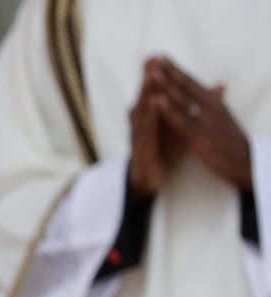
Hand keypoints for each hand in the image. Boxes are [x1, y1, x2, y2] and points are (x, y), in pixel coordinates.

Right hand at [128, 65, 184, 195]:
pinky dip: (149, 118)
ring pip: (143, 110)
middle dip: (148, 78)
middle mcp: (142, 122)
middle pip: (145, 96)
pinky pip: (146, 130)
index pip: (154, 91)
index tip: (159, 56)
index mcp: (150, 115)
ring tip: (152, 76)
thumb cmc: (164, 150)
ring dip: (147, 93)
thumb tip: (219, 87)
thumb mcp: (180, 126)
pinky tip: (152, 106)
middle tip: (152, 58)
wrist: (149, 178)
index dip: (156, 74)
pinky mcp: (142, 148)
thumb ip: (192, 107)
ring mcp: (140, 135)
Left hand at [149, 56, 252, 189]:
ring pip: (182, 100)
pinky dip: (169, 110)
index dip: (177, 70)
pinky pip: (182, 121)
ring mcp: (206, 120)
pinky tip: (157, 101)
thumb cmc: (232, 141)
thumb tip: (217, 86)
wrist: (246, 162)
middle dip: (170, 71)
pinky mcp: (201, 136)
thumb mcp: (224, 117)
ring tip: (152, 73)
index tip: (162, 57)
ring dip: (166, 85)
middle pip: (187, 86)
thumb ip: (217, 102)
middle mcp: (211, 107)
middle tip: (154, 57)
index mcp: (214, 102)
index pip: (192, 83)